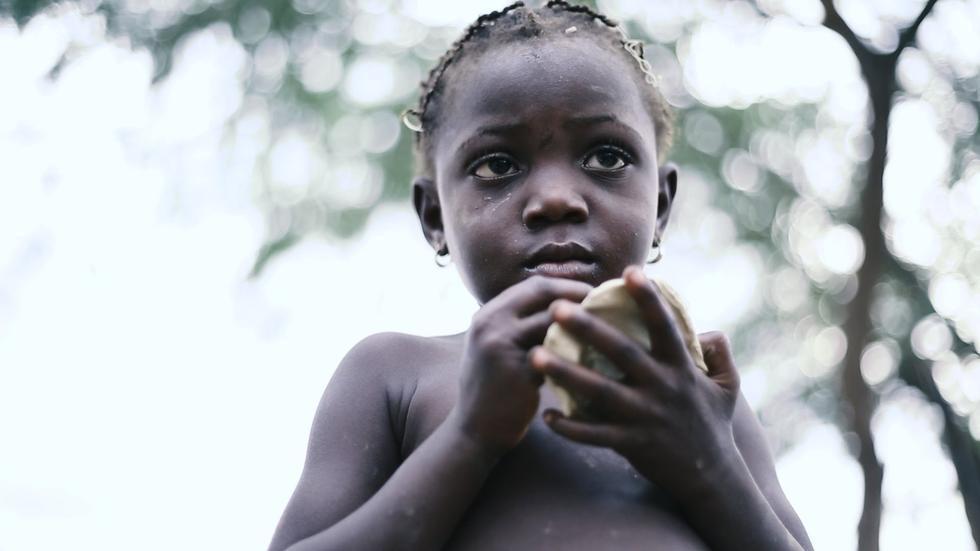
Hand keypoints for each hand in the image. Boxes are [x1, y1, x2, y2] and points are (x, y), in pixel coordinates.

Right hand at [452, 276, 592, 455]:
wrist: (475, 432)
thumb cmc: (495, 390)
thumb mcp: (496, 349)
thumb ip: (519, 327)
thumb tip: (563, 308)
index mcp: (488, 315)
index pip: (534, 285)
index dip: (567, 286)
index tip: (592, 294)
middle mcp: (489, 323)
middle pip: (542, 292)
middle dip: (578, 294)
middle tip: (605, 305)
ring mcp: (501, 345)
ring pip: (552, 321)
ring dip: (581, 322)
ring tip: (606, 327)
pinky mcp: (517, 371)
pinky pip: (556, 355)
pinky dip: (578, 353)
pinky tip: (598, 357)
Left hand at [529, 266, 740, 500]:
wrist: (712, 479)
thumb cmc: (714, 425)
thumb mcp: (727, 385)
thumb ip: (719, 353)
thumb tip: (707, 328)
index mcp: (682, 368)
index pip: (664, 326)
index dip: (648, 298)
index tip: (628, 271)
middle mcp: (663, 388)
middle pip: (620, 353)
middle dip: (588, 328)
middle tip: (556, 307)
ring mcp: (646, 417)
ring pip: (599, 392)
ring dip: (566, 373)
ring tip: (535, 355)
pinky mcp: (633, 445)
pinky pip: (595, 435)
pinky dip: (570, 428)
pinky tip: (546, 416)